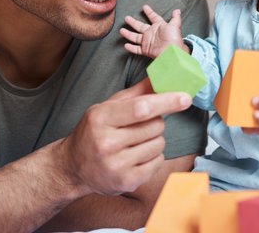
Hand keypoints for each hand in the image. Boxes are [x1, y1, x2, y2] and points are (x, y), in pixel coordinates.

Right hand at [58, 79, 192, 195]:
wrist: (73, 167)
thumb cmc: (93, 132)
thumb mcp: (106, 107)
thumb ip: (135, 94)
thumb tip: (161, 78)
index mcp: (100, 118)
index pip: (141, 108)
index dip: (166, 101)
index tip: (185, 98)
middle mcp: (107, 143)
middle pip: (155, 126)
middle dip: (156, 122)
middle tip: (140, 126)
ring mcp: (116, 165)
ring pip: (159, 144)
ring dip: (154, 140)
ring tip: (135, 142)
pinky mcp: (126, 182)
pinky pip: (158, 162)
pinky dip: (153, 157)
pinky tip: (136, 156)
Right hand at [120, 4, 186, 57]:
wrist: (172, 52)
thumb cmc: (173, 38)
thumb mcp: (175, 26)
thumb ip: (175, 18)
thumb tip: (177, 10)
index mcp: (158, 26)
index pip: (153, 17)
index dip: (149, 12)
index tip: (145, 7)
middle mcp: (151, 33)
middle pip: (140, 26)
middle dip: (133, 22)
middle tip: (126, 18)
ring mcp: (148, 42)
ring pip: (135, 37)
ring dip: (128, 34)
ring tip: (121, 30)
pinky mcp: (146, 50)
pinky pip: (136, 49)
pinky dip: (131, 48)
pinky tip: (125, 45)